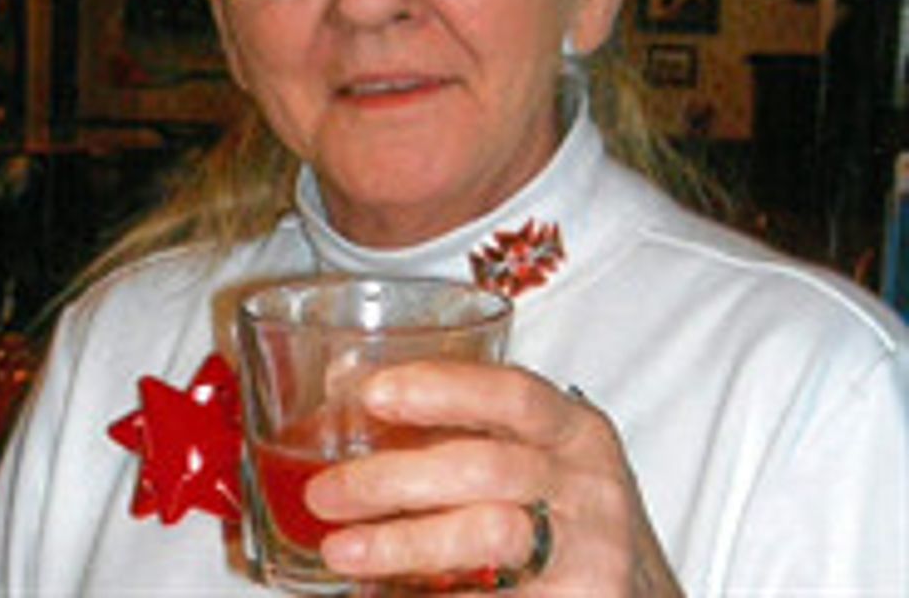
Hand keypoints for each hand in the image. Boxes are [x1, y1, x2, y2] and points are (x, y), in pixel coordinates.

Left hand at [304, 361, 683, 595]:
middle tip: (328, 492)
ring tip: (342, 551)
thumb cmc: (564, 514)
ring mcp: (592, 553)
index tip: (372, 393)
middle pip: (485, 467)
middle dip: (393, 478)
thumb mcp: (534, 456)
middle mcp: (589, 485)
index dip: (440, 387)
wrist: (636, 595)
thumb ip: (460, 425)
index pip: (510, 393)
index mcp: (575, 430)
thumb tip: (348, 392)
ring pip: (487, 535)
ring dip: (402, 543)